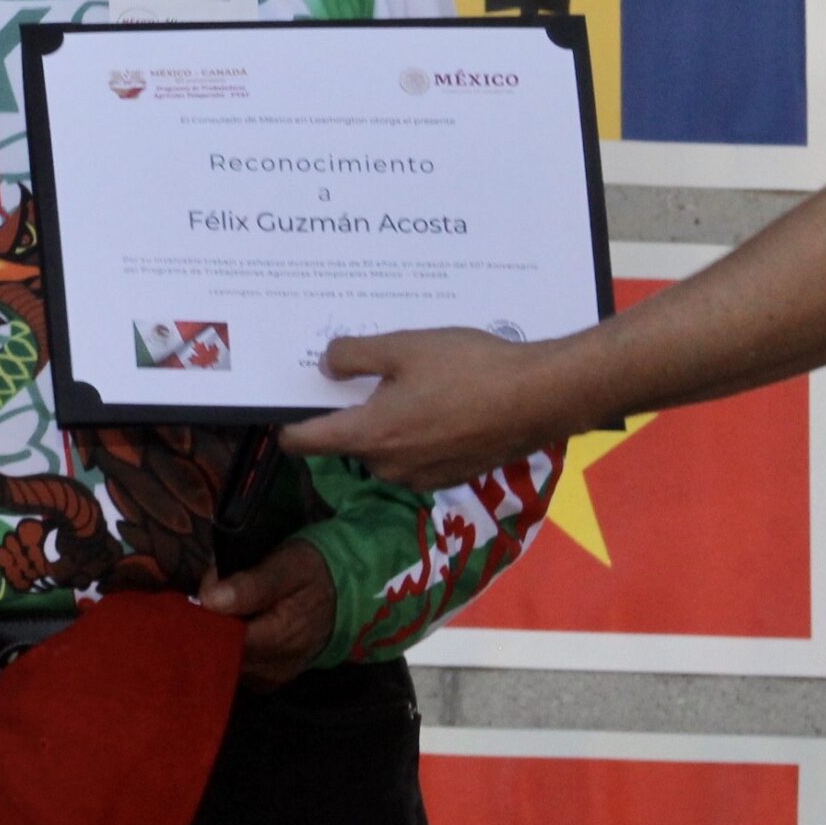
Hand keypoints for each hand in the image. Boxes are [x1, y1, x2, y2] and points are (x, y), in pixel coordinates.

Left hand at [199, 540, 335, 689]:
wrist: (340, 597)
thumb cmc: (312, 573)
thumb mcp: (288, 564)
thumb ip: (251, 584)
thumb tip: (210, 599)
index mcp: (279, 638)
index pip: (222, 640)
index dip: (205, 616)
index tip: (208, 589)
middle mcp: (273, 667)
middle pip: (219, 654)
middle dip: (209, 625)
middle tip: (216, 591)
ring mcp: (270, 678)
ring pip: (224, 662)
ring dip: (216, 637)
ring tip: (227, 607)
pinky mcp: (267, 680)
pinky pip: (236, 668)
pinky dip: (228, 648)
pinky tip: (234, 627)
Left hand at [279, 327, 565, 490]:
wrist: (539, 398)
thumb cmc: (470, 368)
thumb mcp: (404, 347)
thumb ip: (354, 356)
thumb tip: (325, 366)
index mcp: (371, 435)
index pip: (306, 442)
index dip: (288, 425)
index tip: (285, 405)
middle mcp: (390, 466)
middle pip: (347, 442)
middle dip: (350, 411)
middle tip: (366, 373)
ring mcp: (422, 478)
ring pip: (384, 448)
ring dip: (386, 421)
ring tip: (412, 380)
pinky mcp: (450, 476)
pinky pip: (415, 455)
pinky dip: (416, 432)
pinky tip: (441, 400)